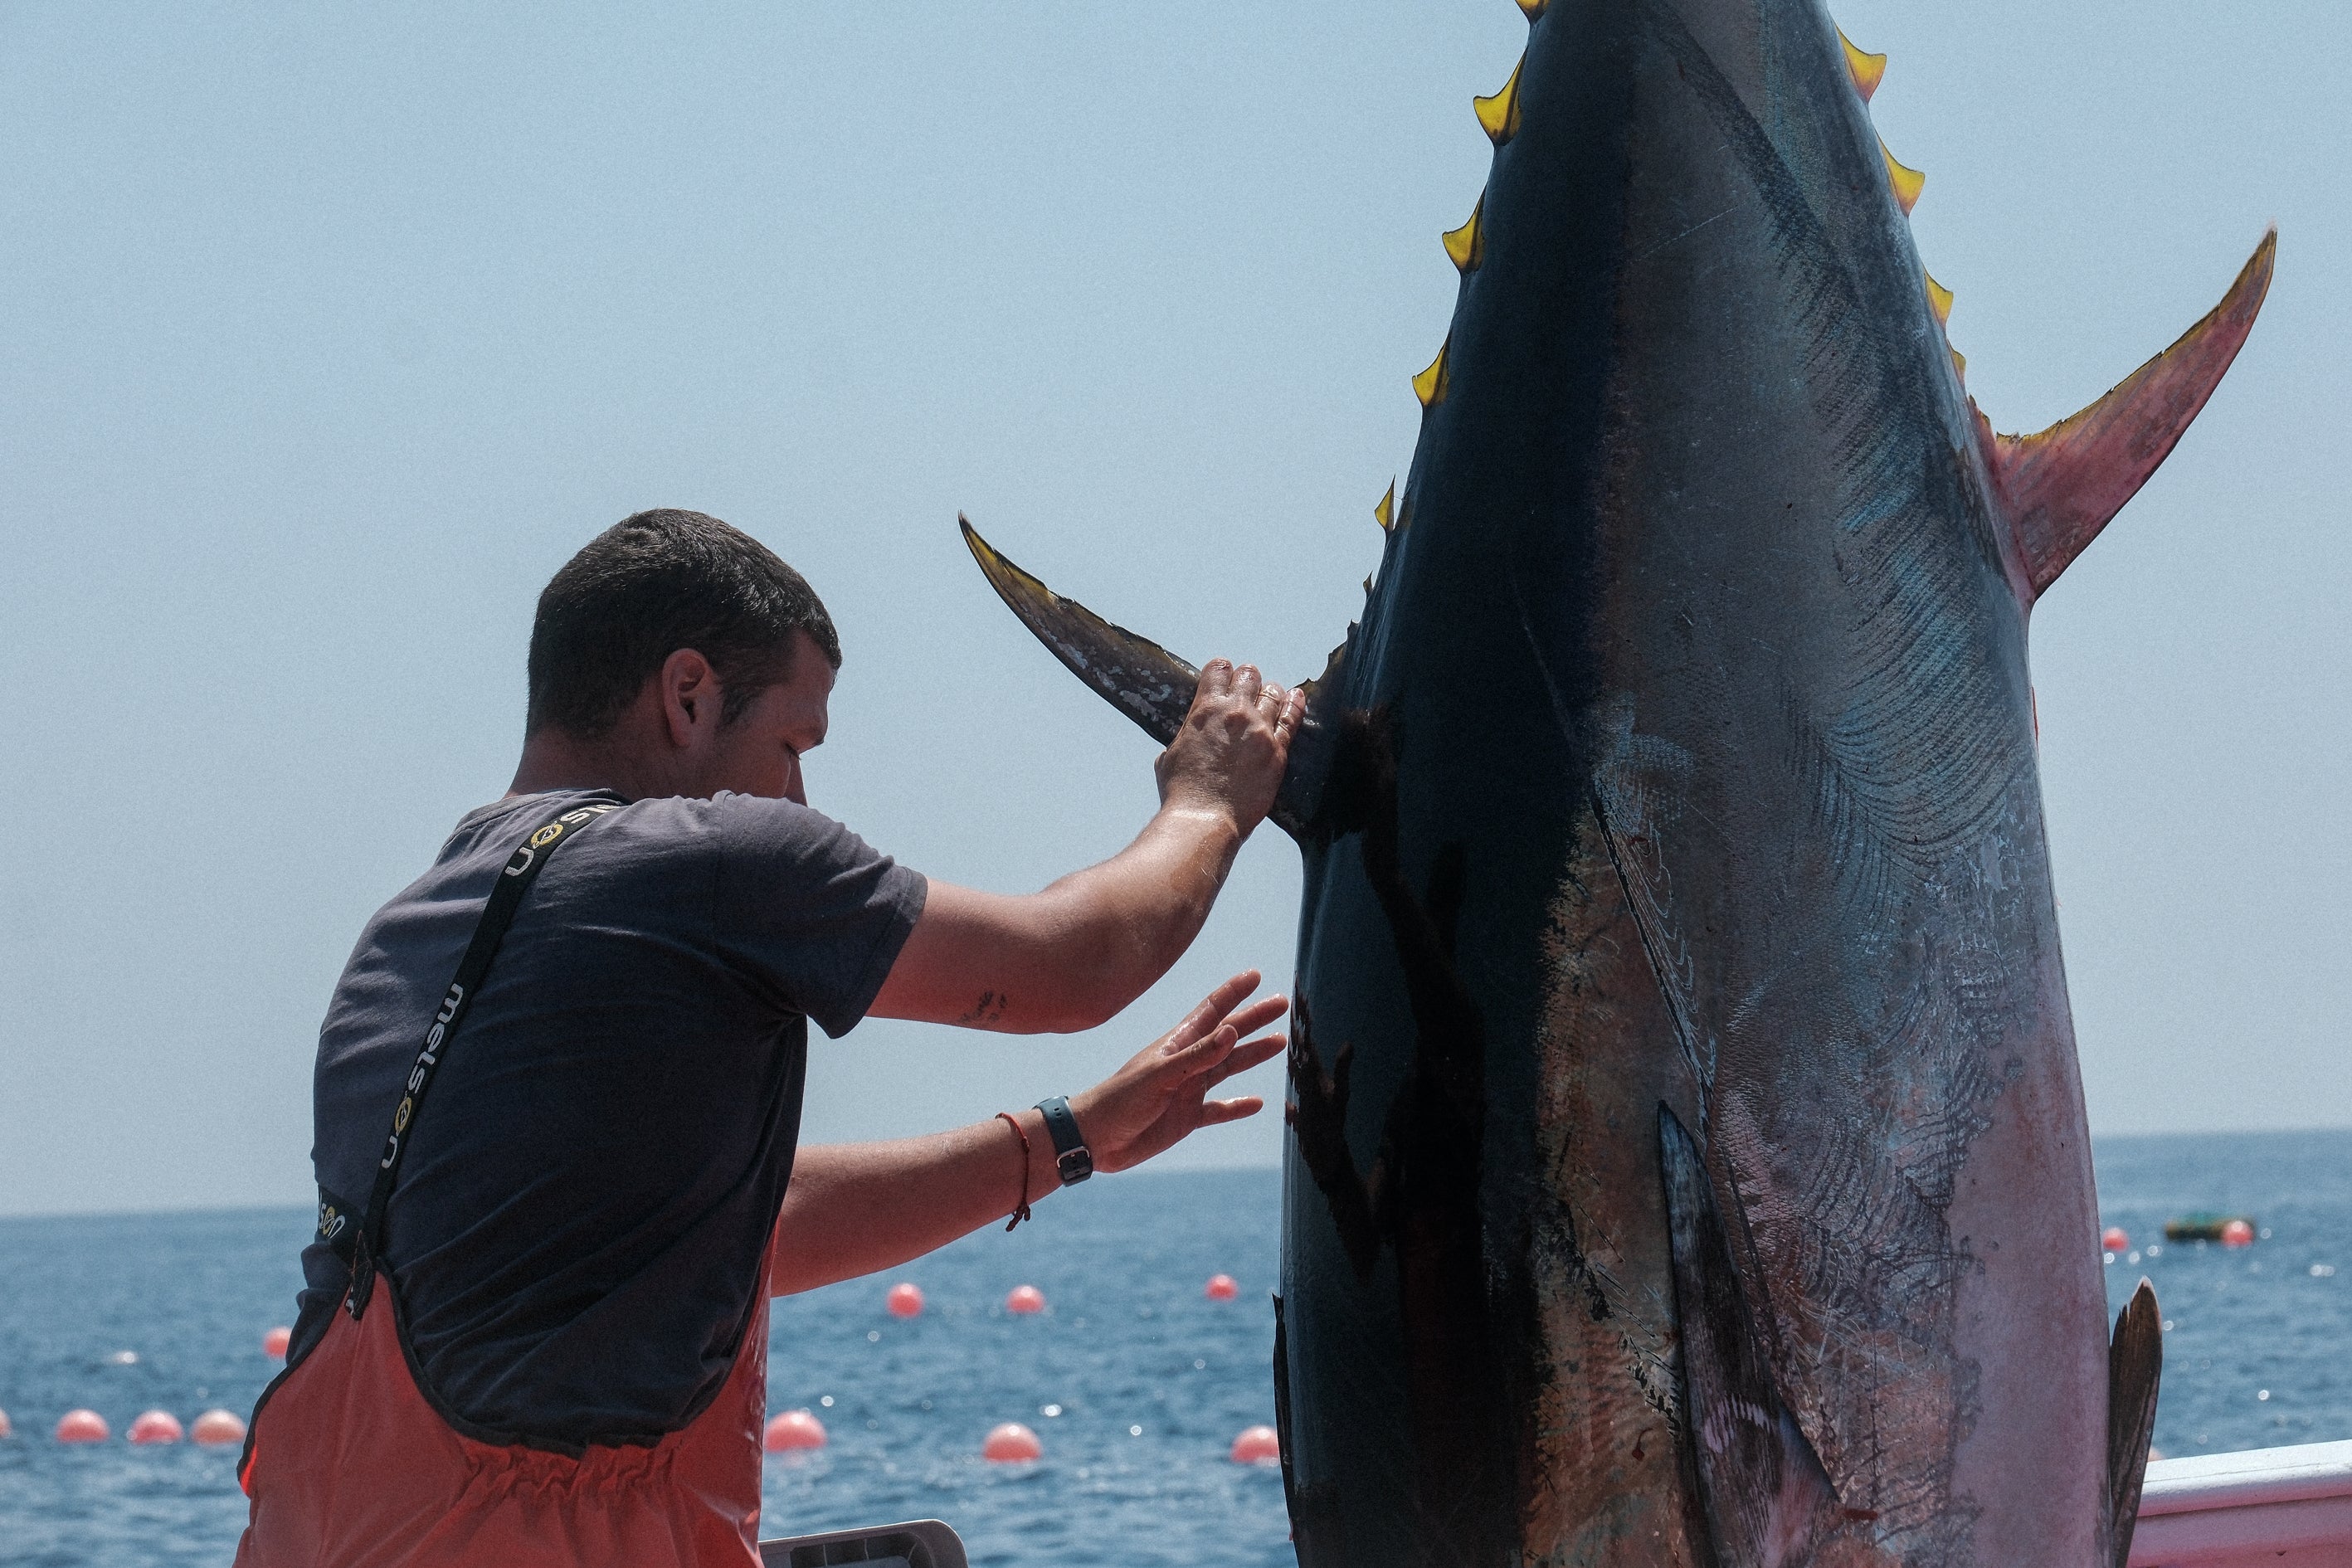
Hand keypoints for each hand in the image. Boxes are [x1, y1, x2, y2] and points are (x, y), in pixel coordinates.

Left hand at [1067, 971, 1287, 1174]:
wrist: (1095, 1139)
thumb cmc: (1119, 1100)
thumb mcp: (1160, 1075)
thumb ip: (1197, 1056)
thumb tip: (1232, 1031)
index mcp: (1176, 1044)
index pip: (1211, 1011)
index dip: (1233, 993)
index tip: (1255, 976)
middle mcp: (1186, 1063)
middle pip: (1228, 1035)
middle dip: (1253, 1018)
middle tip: (1281, 1004)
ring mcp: (1187, 1089)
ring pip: (1228, 1067)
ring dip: (1252, 1054)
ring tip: (1280, 1042)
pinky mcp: (1186, 1118)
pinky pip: (1218, 1109)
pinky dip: (1237, 1106)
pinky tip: (1257, 1103)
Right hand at [1154, 660, 1303, 836]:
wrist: (1204, 818)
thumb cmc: (1182, 792)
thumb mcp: (1170, 755)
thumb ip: (1184, 738)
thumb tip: (1188, 739)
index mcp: (1205, 709)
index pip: (1218, 669)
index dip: (1222, 670)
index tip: (1224, 677)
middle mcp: (1235, 713)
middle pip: (1249, 676)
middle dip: (1247, 679)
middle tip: (1247, 687)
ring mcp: (1259, 730)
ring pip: (1272, 694)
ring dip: (1269, 692)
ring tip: (1270, 694)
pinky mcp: (1278, 752)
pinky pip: (1292, 720)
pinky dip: (1295, 705)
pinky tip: (1296, 697)